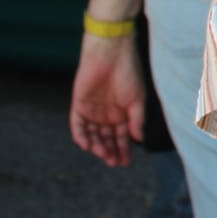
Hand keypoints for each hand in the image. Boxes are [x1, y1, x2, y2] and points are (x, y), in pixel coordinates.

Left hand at [69, 32, 146, 167]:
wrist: (111, 55)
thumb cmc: (128, 73)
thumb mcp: (137, 99)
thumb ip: (136, 119)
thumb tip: (139, 139)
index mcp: (122, 113)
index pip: (121, 136)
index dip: (123, 150)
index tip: (125, 163)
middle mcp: (106, 114)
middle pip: (106, 138)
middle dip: (110, 151)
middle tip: (113, 162)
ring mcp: (92, 110)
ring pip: (92, 134)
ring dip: (97, 146)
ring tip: (102, 154)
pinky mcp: (79, 105)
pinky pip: (77, 125)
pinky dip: (81, 135)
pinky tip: (87, 145)